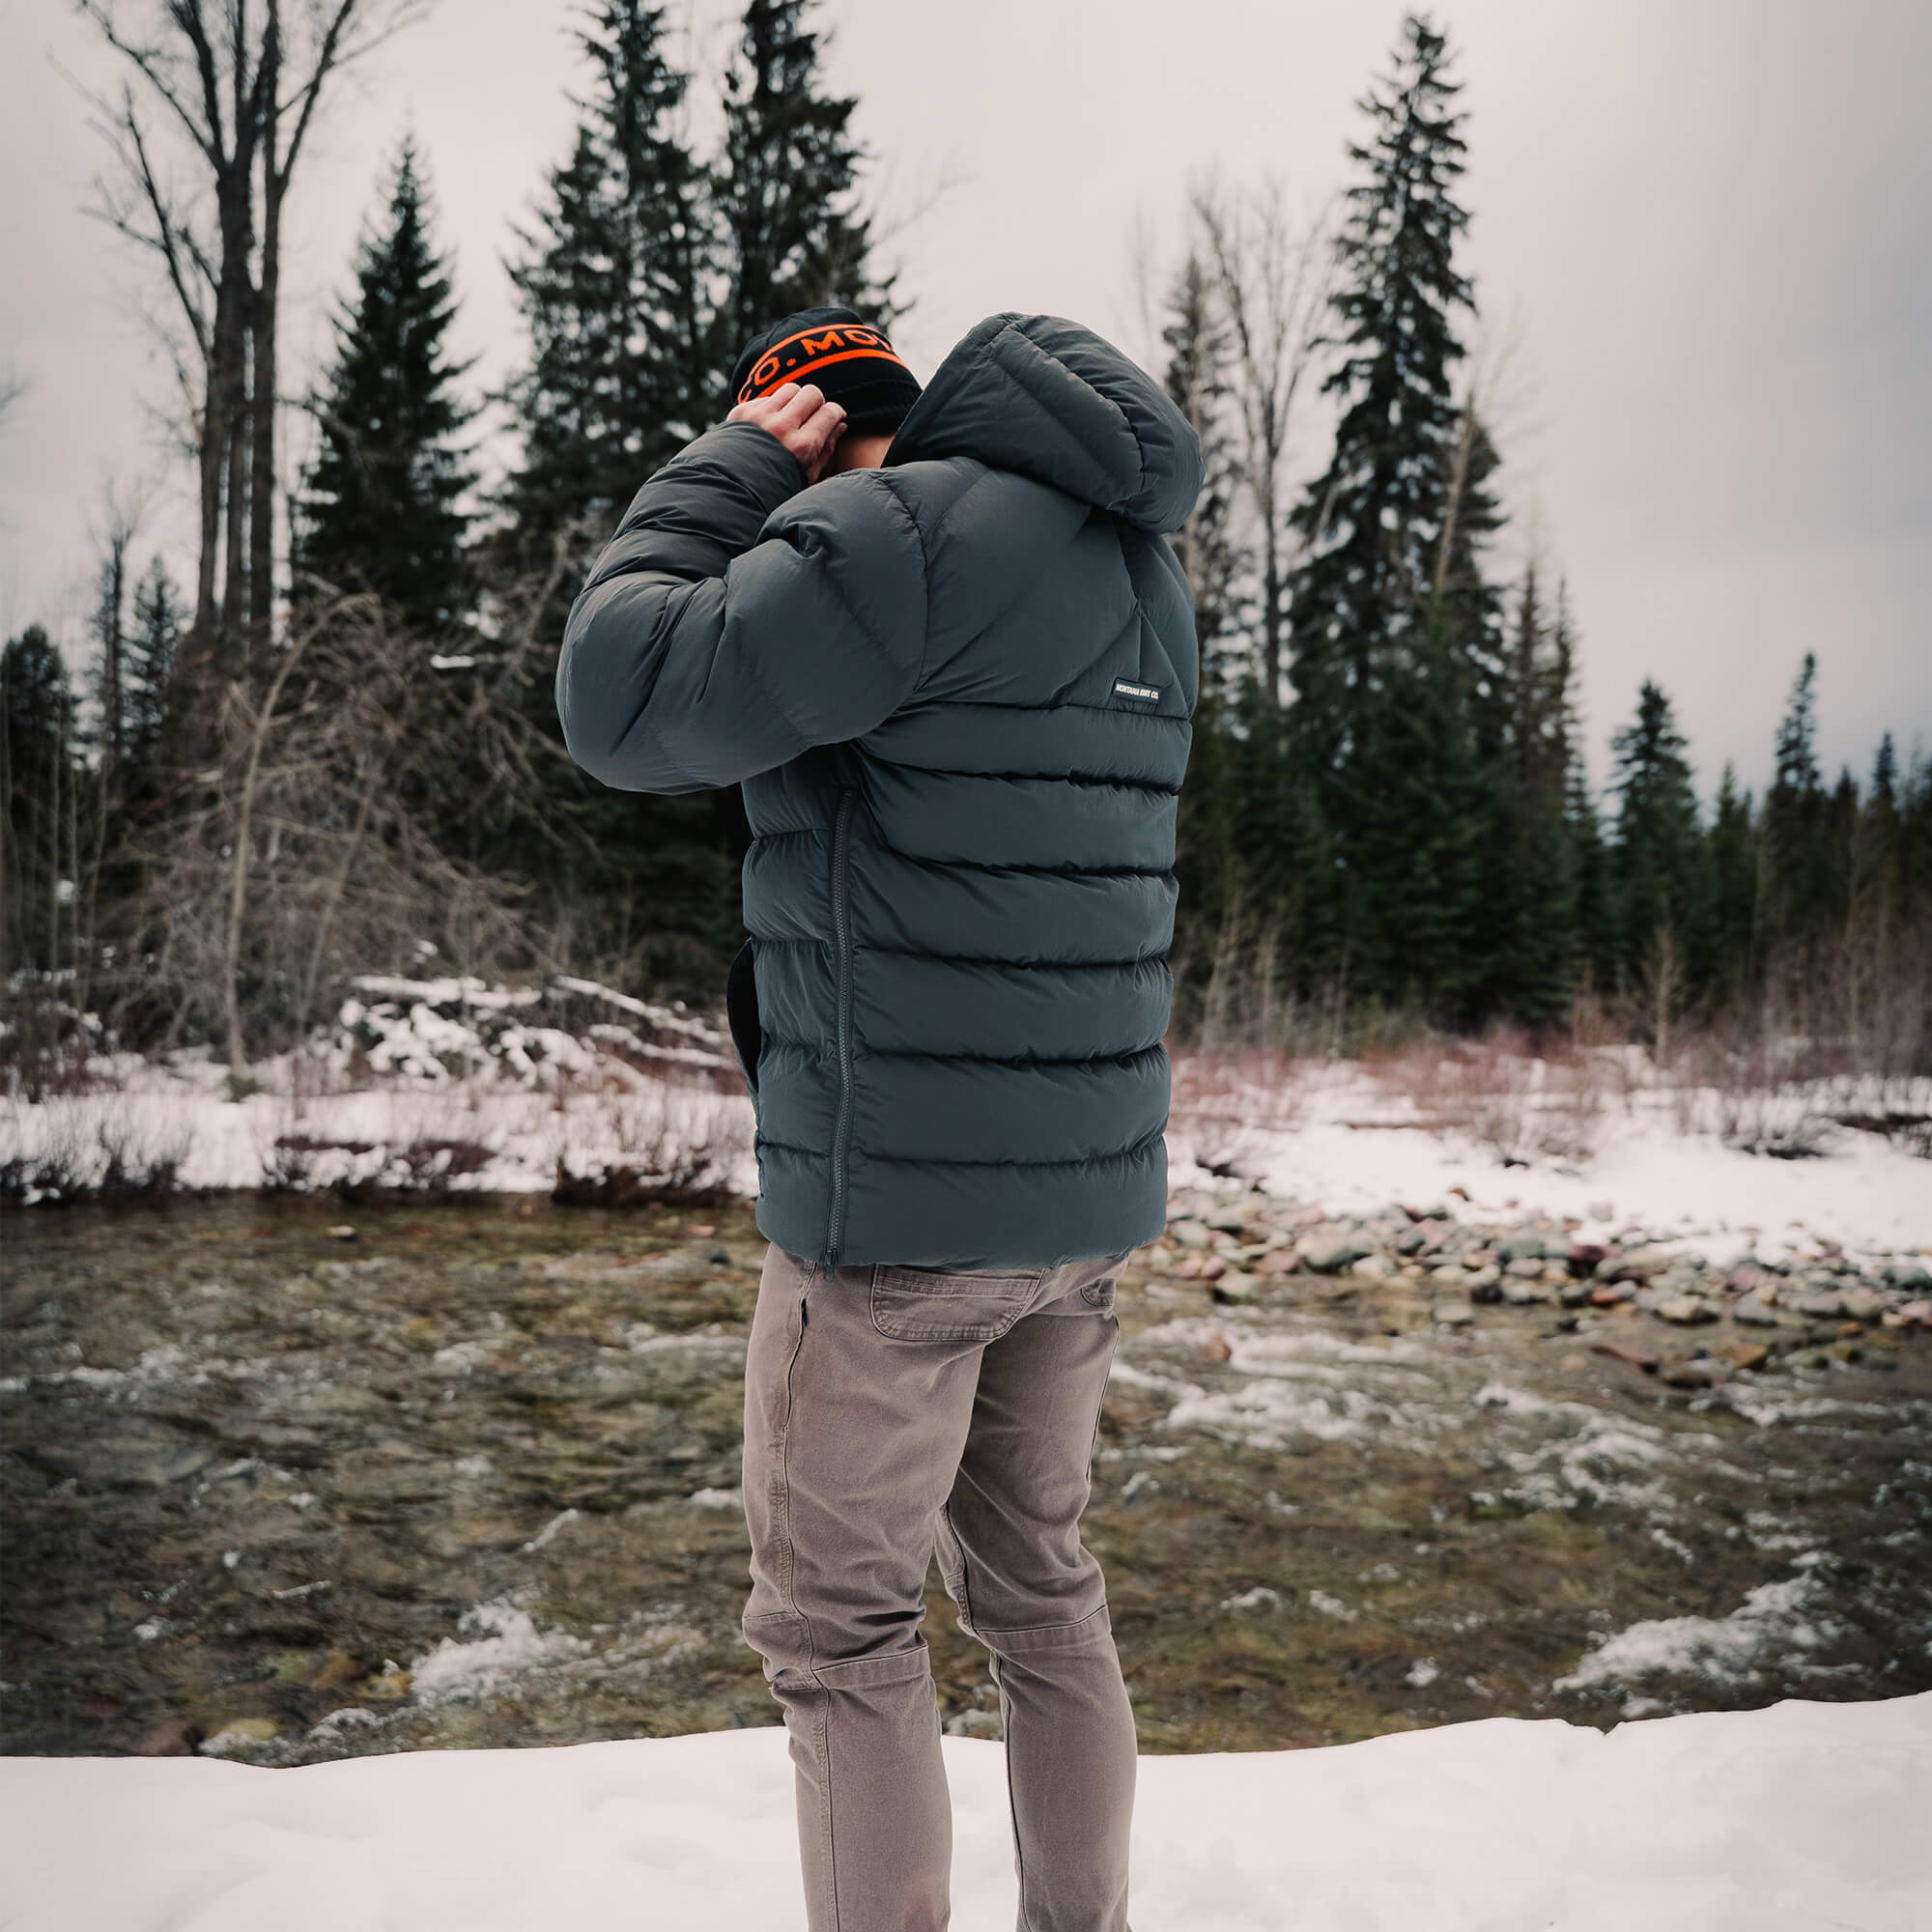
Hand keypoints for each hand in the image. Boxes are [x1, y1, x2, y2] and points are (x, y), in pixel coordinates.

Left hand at [726, 381, 846, 484]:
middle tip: (813, 415)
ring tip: (792, 417)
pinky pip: (767, 398)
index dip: (835, 413)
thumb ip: (826, 449)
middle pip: (811, 393)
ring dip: (795, 400)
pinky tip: (770, 425)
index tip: (833, 417)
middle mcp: (781, 428)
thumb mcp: (806, 477)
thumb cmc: (776, 490)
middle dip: (817, 402)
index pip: (829, 413)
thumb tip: (840, 425)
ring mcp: (759, 417)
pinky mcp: (742, 412)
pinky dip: (773, 408)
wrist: (732, 492)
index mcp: (801, 447)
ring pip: (790, 389)